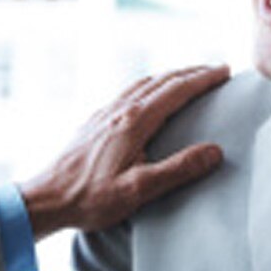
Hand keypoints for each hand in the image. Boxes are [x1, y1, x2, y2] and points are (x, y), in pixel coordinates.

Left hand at [20, 64, 229, 237]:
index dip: (203, 79)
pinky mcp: (93, 124)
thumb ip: (178, 169)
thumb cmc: (90, 198)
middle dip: (191, 73)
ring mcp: (103, 115)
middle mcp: (119, 111)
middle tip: (215, 71)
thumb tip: (214, 151)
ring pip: (143, 84)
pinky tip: (147, 96)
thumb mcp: (139, 190)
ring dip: (169, 77)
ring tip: (188, 78)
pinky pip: (127, 94)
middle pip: (161, 81)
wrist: (46, 199)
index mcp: (134, 122)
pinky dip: (148, 87)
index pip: (177, 90)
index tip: (225, 72)